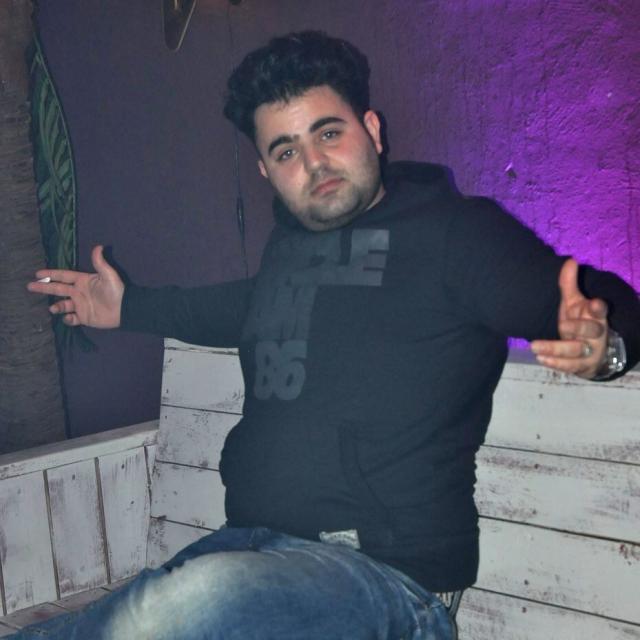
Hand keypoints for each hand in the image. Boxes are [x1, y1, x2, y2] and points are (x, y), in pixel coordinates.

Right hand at [27, 245, 123, 328]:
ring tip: (53, 308)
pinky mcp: (84, 317)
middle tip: (30, 286)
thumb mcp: (108, 275)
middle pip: (57, 289)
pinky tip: (69, 317)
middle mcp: (79, 292)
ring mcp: (80, 305)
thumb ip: (100, 262)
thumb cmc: (117, 291)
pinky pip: (72, 319)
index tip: (37, 273)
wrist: (124, 309)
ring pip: (62, 305)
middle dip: (44, 287)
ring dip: (56, 306)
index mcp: (83, 281)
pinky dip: (68, 319)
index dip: (51, 274)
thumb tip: (98, 246)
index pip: (63, 276)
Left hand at [530, 258, 607, 378]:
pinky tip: (540, 358)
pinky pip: (570, 366)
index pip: (601, 310)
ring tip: (535, 347)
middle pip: (592, 331)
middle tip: (561, 325)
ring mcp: (591, 351)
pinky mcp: (583, 366)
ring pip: (577, 351)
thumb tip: (570, 260)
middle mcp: (597, 334)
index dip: (598, 307)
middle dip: (578, 328)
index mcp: (595, 316)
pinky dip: (555, 363)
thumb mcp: (573, 303)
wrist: (591, 352)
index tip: (594, 302)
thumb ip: (569, 284)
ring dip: (556, 349)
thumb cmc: (579, 322)